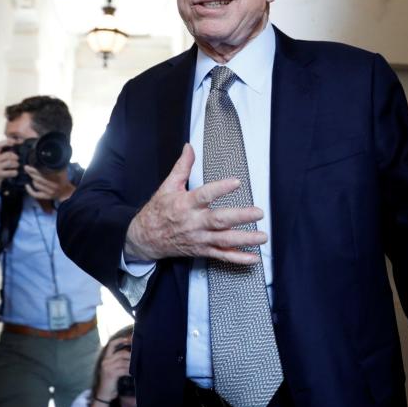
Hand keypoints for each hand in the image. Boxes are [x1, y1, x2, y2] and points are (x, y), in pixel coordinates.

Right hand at [0, 139, 18, 191]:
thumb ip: (3, 156)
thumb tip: (15, 148)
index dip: (6, 142)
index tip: (14, 142)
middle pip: (9, 154)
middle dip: (16, 157)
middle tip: (18, 161)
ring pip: (10, 162)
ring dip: (16, 165)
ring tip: (16, 167)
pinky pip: (11, 172)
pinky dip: (15, 173)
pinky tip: (14, 174)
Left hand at [24, 165, 74, 201]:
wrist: (65, 191)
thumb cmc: (63, 179)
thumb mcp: (62, 170)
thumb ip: (57, 164)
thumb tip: (49, 157)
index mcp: (57, 178)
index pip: (43, 173)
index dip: (34, 169)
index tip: (28, 166)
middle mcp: (54, 185)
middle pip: (38, 178)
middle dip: (31, 173)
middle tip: (26, 168)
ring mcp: (50, 192)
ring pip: (36, 185)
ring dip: (32, 179)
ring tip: (29, 174)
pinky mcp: (46, 197)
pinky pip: (35, 194)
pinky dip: (29, 190)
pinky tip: (26, 185)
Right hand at [96, 339, 131, 401]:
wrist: (104, 394)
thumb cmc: (110, 381)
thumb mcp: (113, 368)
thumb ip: (118, 361)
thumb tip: (131, 353)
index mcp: (105, 358)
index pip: (112, 345)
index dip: (120, 340)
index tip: (129, 339)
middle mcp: (105, 361)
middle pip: (121, 353)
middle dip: (131, 355)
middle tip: (138, 357)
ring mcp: (107, 367)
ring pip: (124, 361)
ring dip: (132, 364)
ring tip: (137, 366)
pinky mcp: (111, 374)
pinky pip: (124, 370)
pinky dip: (130, 371)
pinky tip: (133, 373)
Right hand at [124, 143, 265, 264]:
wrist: (145, 238)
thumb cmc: (158, 211)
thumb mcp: (168, 186)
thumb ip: (182, 167)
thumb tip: (189, 147)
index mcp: (185, 204)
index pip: (205, 195)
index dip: (220, 188)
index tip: (236, 182)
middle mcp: (194, 222)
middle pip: (219, 220)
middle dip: (240, 217)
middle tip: (258, 212)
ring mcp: (199, 238)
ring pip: (224, 240)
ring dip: (245, 239)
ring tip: (262, 236)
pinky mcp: (202, 250)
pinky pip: (221, 256)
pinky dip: (238, 258)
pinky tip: (253, 258)